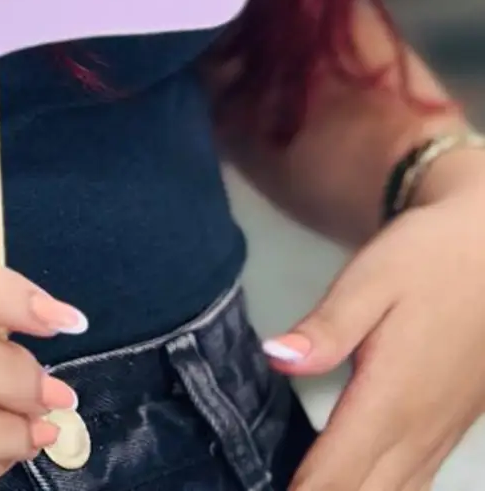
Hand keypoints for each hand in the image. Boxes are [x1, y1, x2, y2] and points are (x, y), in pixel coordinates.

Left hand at [261, 155, 484, 489]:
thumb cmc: (425, 259)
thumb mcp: (370, 279)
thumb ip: (326, 327)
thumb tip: (276, 357)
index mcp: (390, 398)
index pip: (335, 472)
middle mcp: (417, 429)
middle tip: (282, 489)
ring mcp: (439, 434)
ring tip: (308, 488)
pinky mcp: (452, 428)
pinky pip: (415, 482)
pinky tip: (362, 484)